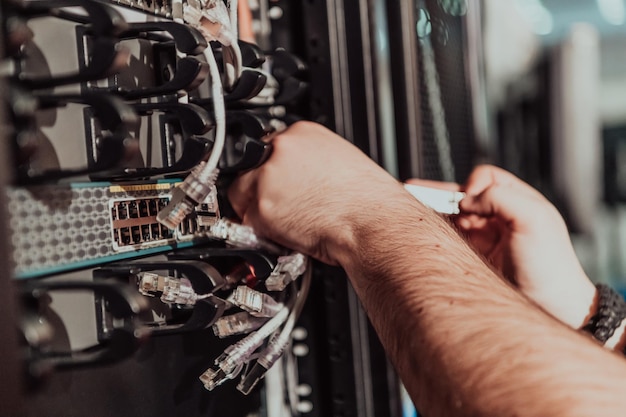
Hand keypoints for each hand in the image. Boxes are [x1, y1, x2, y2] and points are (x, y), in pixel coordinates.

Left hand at [228, 121, 408, 265]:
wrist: (373, 224)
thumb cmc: (368, 201)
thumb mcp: (340, 162)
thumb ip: (311, 162)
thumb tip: (298, 176)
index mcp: (304, 133)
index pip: (268, 147)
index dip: (271, 170)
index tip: (276, 183)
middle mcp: (283, 148)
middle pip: (249, 167)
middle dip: (260, 189)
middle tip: (281, 206)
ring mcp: (269, 177)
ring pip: (242, 194)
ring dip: (257, 211)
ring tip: (286, 222)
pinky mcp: (263, 208)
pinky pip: (248, 222)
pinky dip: (262, 232)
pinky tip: (287, 233)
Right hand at [408, 165, 595, 327]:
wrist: (551, 309)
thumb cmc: (551, 267)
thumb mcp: (535, 219)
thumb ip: (500, 197)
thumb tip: (466, 200)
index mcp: (517, 201)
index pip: (485, 178)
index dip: (472, 186)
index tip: (467, 205)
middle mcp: (498, 218)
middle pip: (461, 197)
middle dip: (437, 194)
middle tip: (412, 191)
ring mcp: (483, 240)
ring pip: (450, 219)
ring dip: (433, 215)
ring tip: (410, 212)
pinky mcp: (471, 260)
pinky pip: (447, 242)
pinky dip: (433, 237)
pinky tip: (421, 235)